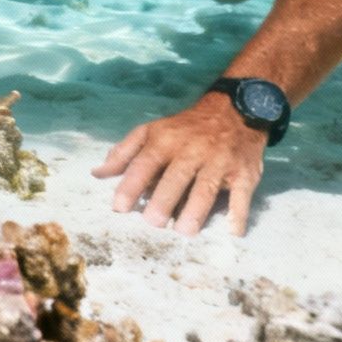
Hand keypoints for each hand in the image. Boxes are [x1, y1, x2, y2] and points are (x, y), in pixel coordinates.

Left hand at [91, 92, 266, 235]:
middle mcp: (192, 150)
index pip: (144, 164)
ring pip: (206, 187)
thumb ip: (124, 153)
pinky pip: (242, 194)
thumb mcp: (151, 131)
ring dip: (196, 210)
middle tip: (153, 223)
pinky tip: (232, 231)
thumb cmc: (185, 128)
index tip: (119, 207)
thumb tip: (98, 174)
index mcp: (165, 140)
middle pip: (176, 177)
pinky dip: (238, 213)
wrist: (233, 110)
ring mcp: (219, 161)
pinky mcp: (244, 172)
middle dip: (163, 200)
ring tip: (184, 231)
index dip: (131, 185)